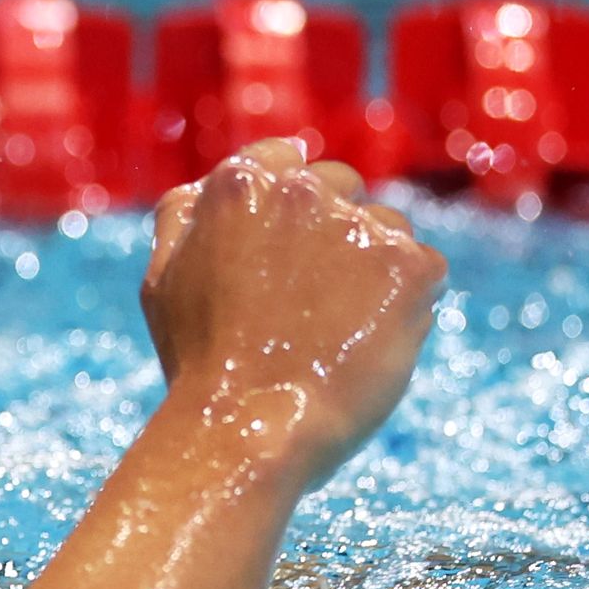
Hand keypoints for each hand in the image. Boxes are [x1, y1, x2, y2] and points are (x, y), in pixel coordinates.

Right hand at [140, 138, 446, 487]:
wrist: (249, 428)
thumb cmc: (199, 362)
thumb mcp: (161, 278)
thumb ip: (185, 219)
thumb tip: (205, 185)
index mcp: (240, 183)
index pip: (283, 160)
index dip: (287, 210)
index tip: (288, 250)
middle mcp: (302, 190)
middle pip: (340, 188)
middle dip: (332, 234)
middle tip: (312, 301)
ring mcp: (359, 226)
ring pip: (386, 229)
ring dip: (373, 268)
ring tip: (340, 331)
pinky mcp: (409, 267)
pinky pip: (426, 271)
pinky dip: (409, 304)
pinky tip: (371, 341)